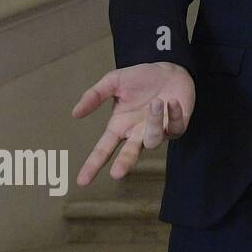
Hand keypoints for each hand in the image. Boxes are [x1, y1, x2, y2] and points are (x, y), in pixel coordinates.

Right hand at [71, 61, 194, 183]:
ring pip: (153, 140)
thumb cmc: (140, 78)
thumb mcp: (113, 82)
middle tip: (116, 173)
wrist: (169, 70)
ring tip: (156, 101)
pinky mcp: (176, 126)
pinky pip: (175, 128)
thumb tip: (75, 114)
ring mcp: (158, 132)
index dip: (93, 165)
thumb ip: (94, 96)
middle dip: (123, 163)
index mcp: (119, 126)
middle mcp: (137, 133)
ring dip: (153, 122)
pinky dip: (173, 115)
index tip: (82, 181)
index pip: (103, 149)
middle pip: (129, 155)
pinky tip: (172, 101)